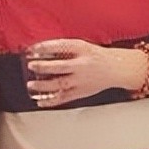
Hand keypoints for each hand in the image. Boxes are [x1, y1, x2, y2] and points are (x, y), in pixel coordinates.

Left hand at [25, 38, 146, 106]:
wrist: (117, 68)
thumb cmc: (95, 56)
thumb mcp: (81, 46)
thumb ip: (63, 49)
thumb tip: (38, 52)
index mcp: (81, 49)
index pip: (60, 46)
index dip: (43, 47)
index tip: (31, 49)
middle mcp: (82, 64)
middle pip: (60, 67)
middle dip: (44, 67)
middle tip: (31, 65)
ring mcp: (82, 80)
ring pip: (60, 84)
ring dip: (43, 86)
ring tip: (31, 85)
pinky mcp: (81, 92)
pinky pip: (64, 98)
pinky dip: (51, 101)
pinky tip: (40, 101)